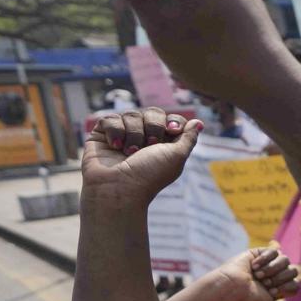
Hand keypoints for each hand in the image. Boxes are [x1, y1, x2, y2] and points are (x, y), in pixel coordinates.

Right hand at [80, 108, 199, 203]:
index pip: (171, 119)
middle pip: (153, 112)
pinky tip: (115, 146)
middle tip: (151, 144)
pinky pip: (110, 119)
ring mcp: (123, 135)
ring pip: (131, 114)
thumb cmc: (149, 175)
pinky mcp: (102, 135)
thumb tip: (198, 122)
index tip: (173, 130)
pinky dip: (115, 131)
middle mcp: (144, 137)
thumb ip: (188, 138)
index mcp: (164, 143)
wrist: (119, 187)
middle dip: (154, 126)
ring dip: (134, 133)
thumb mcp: (177, 156)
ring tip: (129, 153)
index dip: (173, 121)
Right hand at [218, 246, 298, 300]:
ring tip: (258, 275)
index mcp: (277, 287)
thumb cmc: (247, 300)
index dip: (285, 288)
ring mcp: (268, 263)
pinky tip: (253, 266)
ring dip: (272, 269)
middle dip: (279, 278)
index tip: (271, 293)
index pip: (295, 285)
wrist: (231, 288)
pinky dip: (265, 260)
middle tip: (264, 283)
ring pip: (285, 260)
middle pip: (293, 271)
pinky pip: (274, 252)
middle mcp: (274, 275)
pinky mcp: (260, 253)